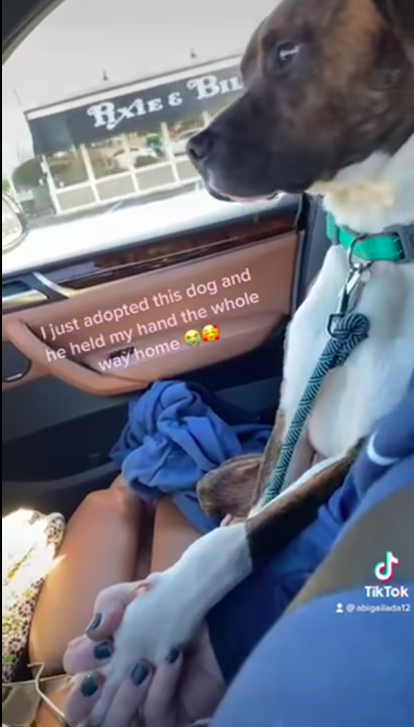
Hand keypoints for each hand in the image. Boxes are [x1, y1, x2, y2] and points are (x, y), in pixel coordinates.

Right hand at [64, 582, 224, 726]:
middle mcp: (120, 679)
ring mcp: (145, 700)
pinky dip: (159, 690)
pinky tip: (170, 661)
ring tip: (141, 667)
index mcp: (108, 649)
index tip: (100, 642)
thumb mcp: (141, 592)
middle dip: (83, 697)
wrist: (223, 608)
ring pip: (113, 721)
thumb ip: (110, 602)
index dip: (80, 659)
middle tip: (99, 678)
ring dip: (122, 697)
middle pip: (83, 707)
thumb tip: (95, 629)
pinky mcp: (173, 713)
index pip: (77, 665)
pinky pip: (156, 715)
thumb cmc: (179, 600)